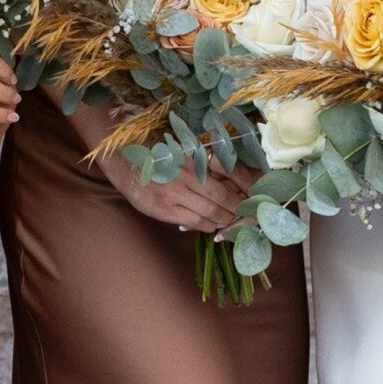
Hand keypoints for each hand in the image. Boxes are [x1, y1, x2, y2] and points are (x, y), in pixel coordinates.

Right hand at [96, 148, 249, 231]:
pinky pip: (194, 221)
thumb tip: (235, 184)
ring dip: (224, 219)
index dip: (244, 186)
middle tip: (244, 213)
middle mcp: (187, 173)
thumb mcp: (187, 157)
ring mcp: (175, 192)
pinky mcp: (165, 209)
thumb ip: (207, 168)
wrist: (129, 168)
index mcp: (196, 157)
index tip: (253, 194)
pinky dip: (207, 226)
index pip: (229, 172)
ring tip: (229, 221)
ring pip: (210, 211)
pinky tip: (211, 226)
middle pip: (222, 195)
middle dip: (236, 207)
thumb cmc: (163, 163)